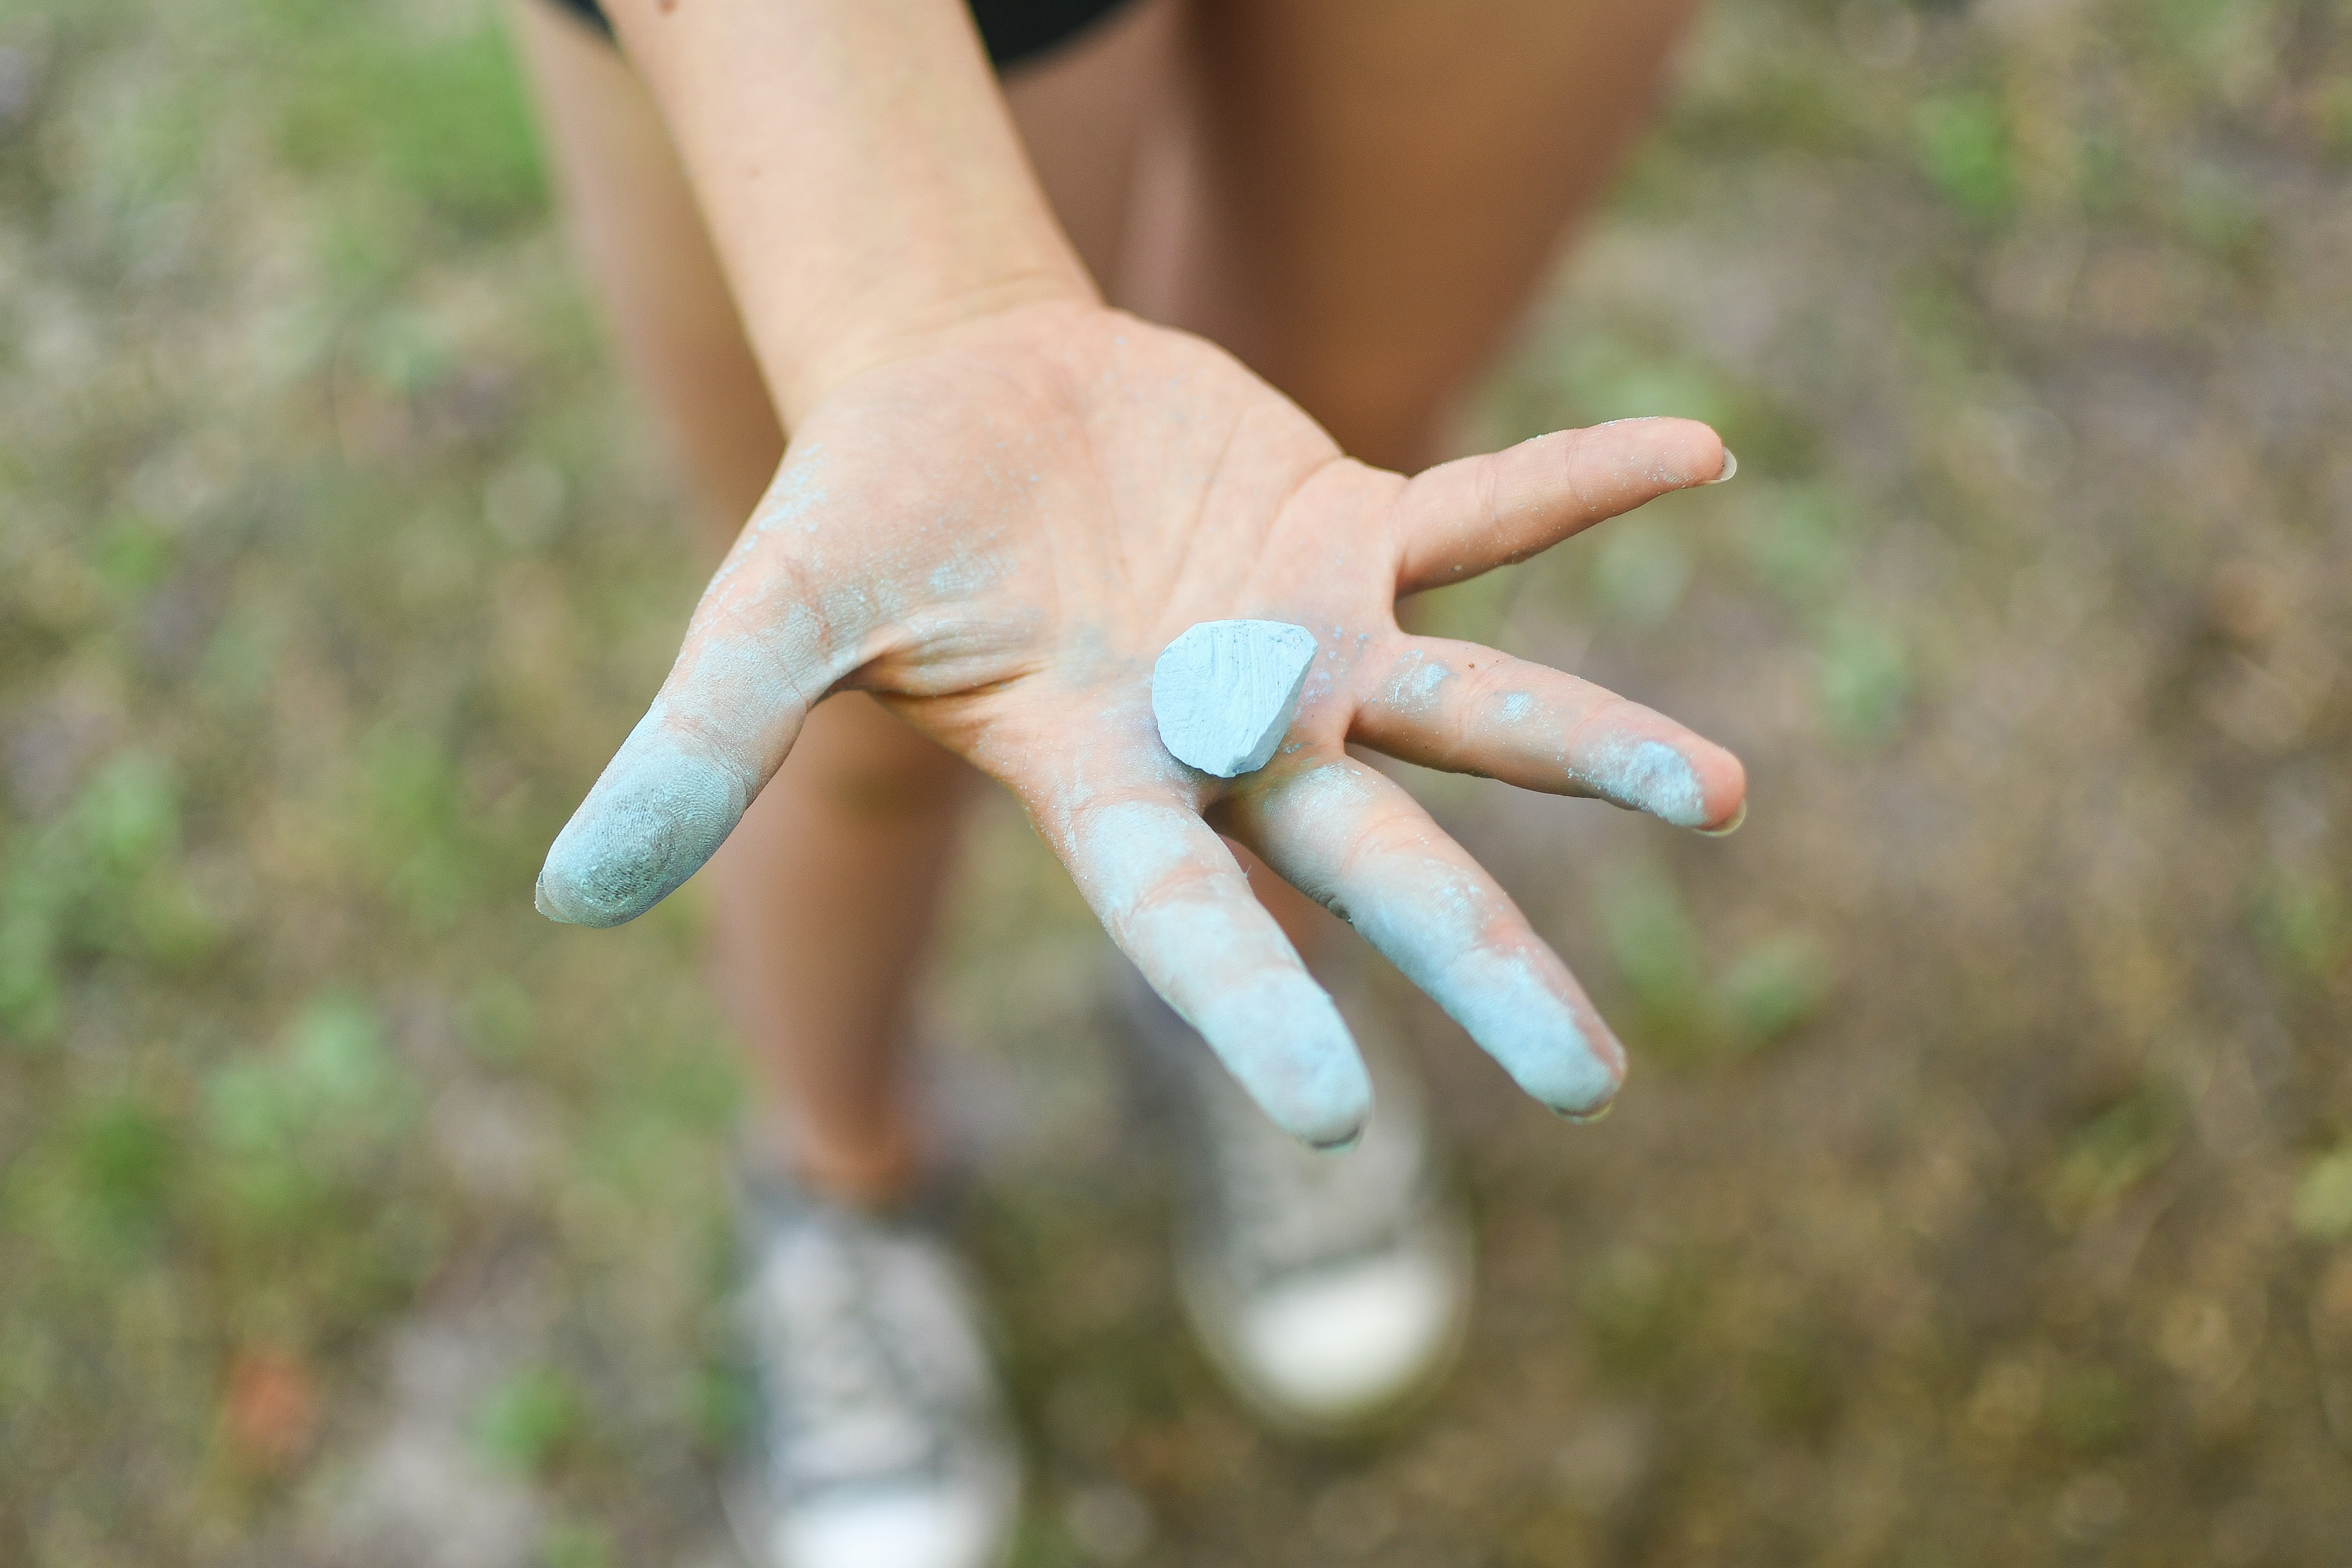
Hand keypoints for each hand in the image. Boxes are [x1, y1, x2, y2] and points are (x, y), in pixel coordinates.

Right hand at [536, 300, 1744, 1146]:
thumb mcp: (767, 623)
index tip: (1342, 1122)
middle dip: (1480, 963)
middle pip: (1371, 862)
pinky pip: (1479, 512)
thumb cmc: (863, 522)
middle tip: (1594, 1086)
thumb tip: (567, 892)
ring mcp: (1297, 638)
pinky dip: (1576, 481)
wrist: (955, 402)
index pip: (1183, 919)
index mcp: (1102, 779)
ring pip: (1464, 710)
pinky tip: (1701, 456)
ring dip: (1594, 749)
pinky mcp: (1342, 529)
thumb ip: (700, 748)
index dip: (1252, 1010)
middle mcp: (1227, 735)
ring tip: (1724, 798)